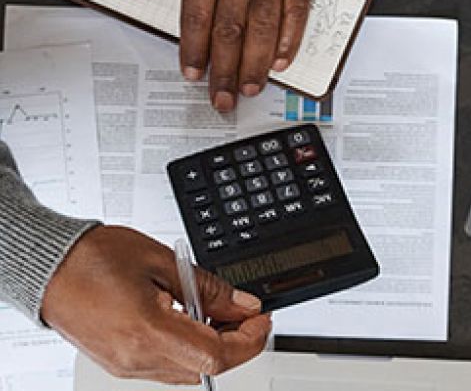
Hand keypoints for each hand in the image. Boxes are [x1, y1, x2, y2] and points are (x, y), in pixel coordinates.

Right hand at [41, 226, 270, 383]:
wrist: (48, 267)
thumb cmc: (93, 258)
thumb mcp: (163, 262)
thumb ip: (209, 289)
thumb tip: (244, 306)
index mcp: (147, 332)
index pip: (217, 357)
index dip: (249, 341)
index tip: (261, 320)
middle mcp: (136, 358)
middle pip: (206, 369)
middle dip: (236, 343)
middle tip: (246, 312)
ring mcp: (126, 366)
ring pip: (189, 372)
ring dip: (214, 347)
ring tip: (219, 311)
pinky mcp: (120, 363)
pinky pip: (167, 367)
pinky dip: (189, 348)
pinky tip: (192, 320)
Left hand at [125, 0, 331, 111]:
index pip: (197, 15)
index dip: (194, 50)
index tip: (193, 74)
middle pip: (230, 32)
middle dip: (224, 71)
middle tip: (223, 99)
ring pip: (264, 29)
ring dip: (256, 65)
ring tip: (250, 88)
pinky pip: (297, 11)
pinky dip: (289, 38)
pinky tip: (281, 58)